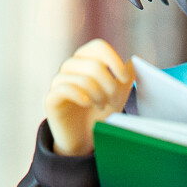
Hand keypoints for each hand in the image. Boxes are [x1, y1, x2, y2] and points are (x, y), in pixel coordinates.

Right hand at [44, 39, 132, 155]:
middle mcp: (70, 67)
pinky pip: (64, 88)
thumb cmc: (99, 113)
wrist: (84, 140)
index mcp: (85, 60)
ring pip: (82, 78)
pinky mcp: (51, 99)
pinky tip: (87, 104)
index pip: (98, 47)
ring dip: (98, 94)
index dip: (114, 61)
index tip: (125, 79)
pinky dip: (80, 96)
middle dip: (110, 84)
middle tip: (114, 101)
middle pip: (94, 65)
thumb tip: (136, 60)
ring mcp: (58, 82)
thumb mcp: (117, 95)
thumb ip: (125, 77)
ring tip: (103, 106)